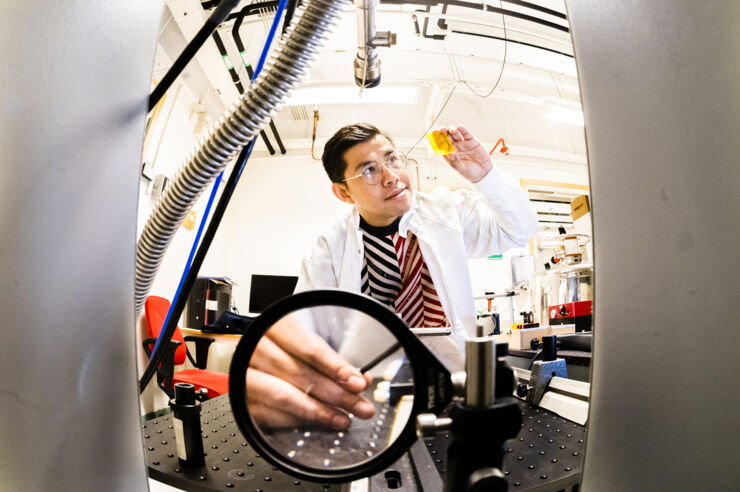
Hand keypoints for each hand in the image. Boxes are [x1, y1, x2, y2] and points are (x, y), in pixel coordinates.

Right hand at [246, 314, 374, 429]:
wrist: (242, 351)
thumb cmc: (278, 346)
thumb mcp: (304, 343)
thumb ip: (330, 362)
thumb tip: (358, 381)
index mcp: (274, 326)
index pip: (309, 348)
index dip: (336, 367)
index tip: (357, 383)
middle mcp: (255, 348)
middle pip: (300, 374)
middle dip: (335, 394)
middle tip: (360, 406)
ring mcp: (244, 374)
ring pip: (284, 395)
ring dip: (318, 411)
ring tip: (342, 419)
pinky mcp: (240, 398)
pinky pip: (269, 414)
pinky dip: (296, 420)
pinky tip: (316, 424)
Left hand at [439, 125, 492, 182]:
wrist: (484, 173)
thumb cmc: (470, 173)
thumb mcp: (461, 169)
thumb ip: (455, 162)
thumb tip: (449, 154)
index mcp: (449, 155)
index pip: (441, 146)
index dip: (437, 140)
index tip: (434, 135)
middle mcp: (455, 148)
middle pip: (447, 138)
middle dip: (443, 133)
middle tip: (441, 130)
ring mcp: (463, 144)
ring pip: (455, 134)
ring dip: (452, 130)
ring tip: (451, 129)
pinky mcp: (472, 141)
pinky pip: (466, 134)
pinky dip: (463, 130)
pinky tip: (460, 127)